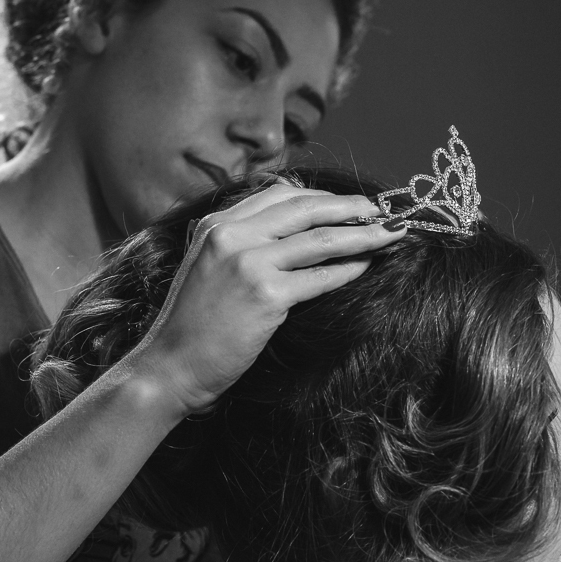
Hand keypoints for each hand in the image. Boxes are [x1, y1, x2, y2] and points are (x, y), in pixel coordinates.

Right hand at [130, 184, 404, 414]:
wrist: (169, 366)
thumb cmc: (191, 326)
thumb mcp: (207, 268)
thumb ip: (238, 244)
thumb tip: (290, 229)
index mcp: (216, 225)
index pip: (279, 195)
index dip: (320, 196)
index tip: (347, 204)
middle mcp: (231, 235)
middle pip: (305, 207)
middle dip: (350, 207)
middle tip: (380, 212)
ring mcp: (248, 263)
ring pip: (320, 238)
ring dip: (362, 235)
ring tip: (390, 235)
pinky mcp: (265, 294)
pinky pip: (320, 276)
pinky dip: (349, 269)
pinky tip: (367, 266)